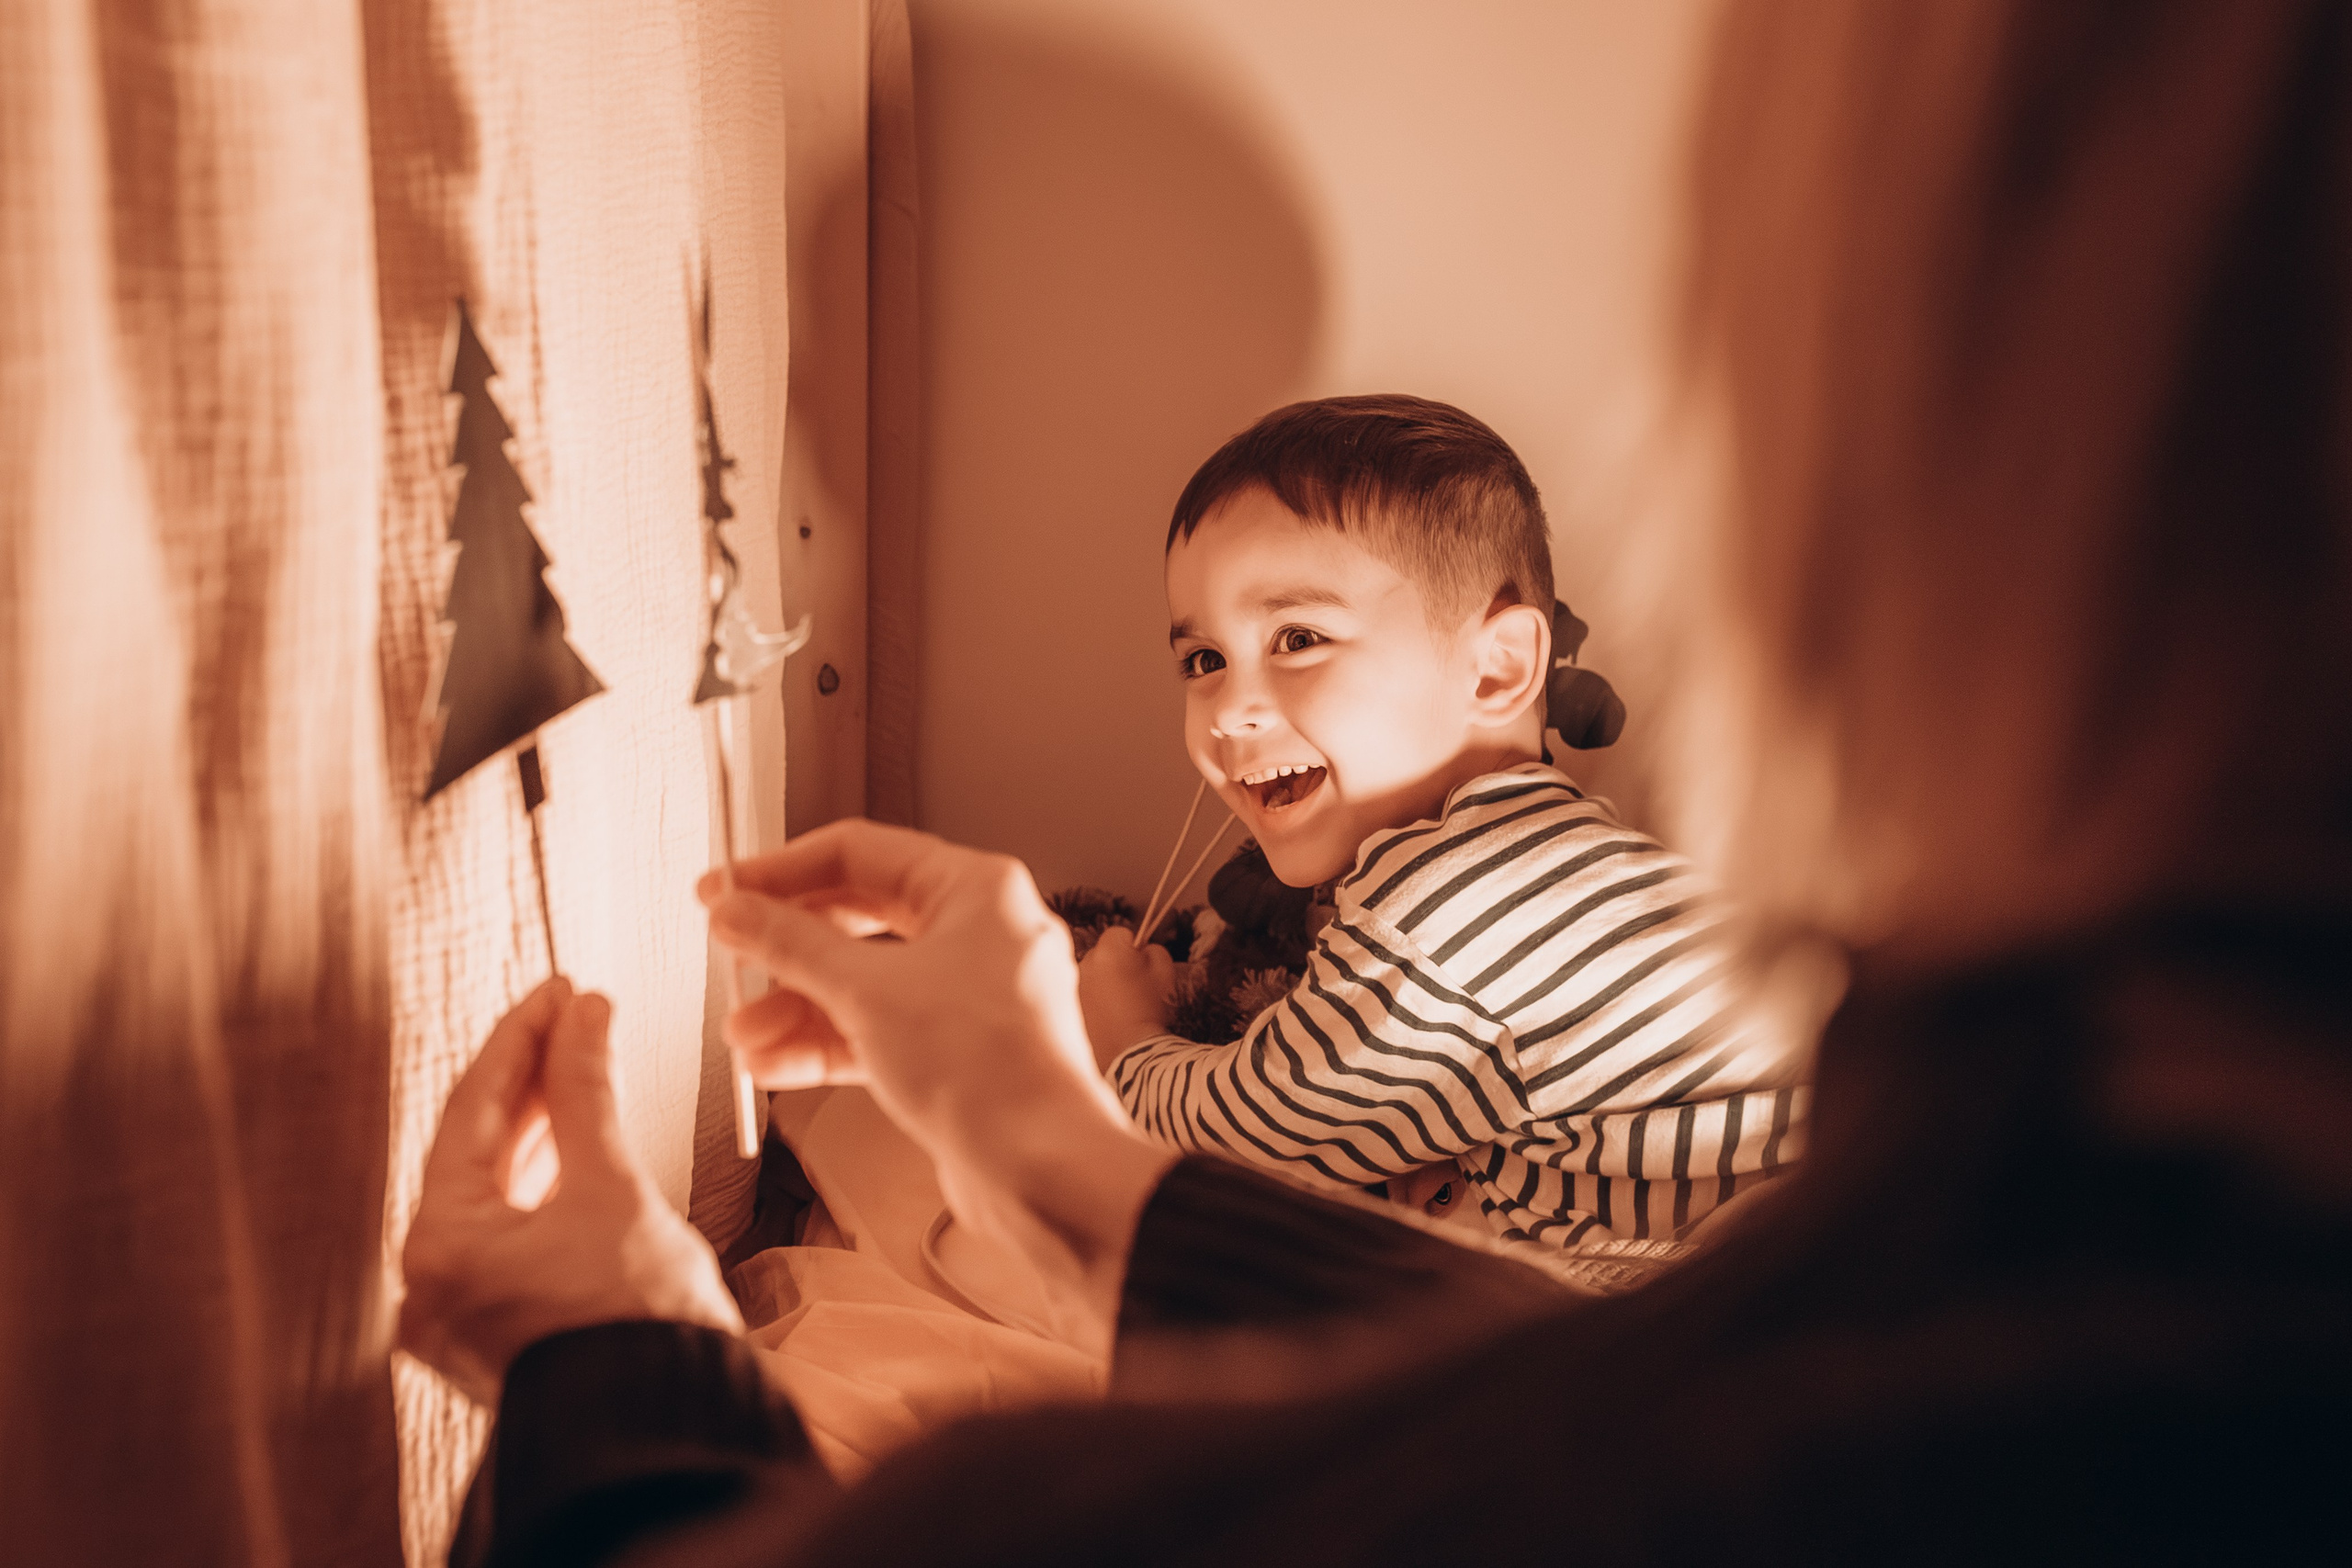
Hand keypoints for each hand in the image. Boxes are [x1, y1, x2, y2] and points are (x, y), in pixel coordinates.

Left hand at [398, 979, 742, 1405]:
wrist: (667, 1424)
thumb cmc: (640, 1326)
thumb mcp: (612, 1186)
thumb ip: (587, 1093)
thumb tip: (583, 1015)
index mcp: (441, 1247)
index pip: (472, 1111)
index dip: (521, 1039)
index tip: (559, 992)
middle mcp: (432, 1284)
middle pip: (474, 1150)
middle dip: (530, 1080)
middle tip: (574, 1019)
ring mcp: (461, 1312)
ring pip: (490, 1191)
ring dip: (537, 1126)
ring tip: (581, 1066)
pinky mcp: (497, 1329)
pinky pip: (505, 1232)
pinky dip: (538, 1182)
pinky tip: (570, 1141)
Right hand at [700, 821, 1176, 1354]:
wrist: (1040, 1170)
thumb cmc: (985, 1068)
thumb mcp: (866, 992)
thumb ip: (790, 944)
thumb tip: (735, 910)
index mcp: (977, 889)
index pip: (860, 852)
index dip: (781, 871)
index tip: (723, 890)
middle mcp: (983, 933)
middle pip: (860, 918)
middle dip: (788, 950)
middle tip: (730, 958)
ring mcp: (974, 996)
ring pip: (867, 982)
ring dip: (798, 1007)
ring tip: (742, 1036)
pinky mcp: (963, 1053)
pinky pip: (884, 1031)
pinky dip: (830, 1044)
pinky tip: (773, 1065)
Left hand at [1078, 927, 1174, 1069]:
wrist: (1129, 1051)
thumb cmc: (1150, 1008)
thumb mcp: (1165, 971)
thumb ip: (1154, 950)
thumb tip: (1143, 950)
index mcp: (1108, 951)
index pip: (1120, 933)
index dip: (1134, 947)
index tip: (1142, 964)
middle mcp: (1084, 964)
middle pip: (1102, 953)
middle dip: (1115, 963)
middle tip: (1134, 985)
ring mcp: (1074, 986)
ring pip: (1091, 975)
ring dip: (1103, 982)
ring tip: (1121, 1005)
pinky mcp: (1070, 1007)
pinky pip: (1084, 995)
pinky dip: (1094, 1001)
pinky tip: (1109, 1018)